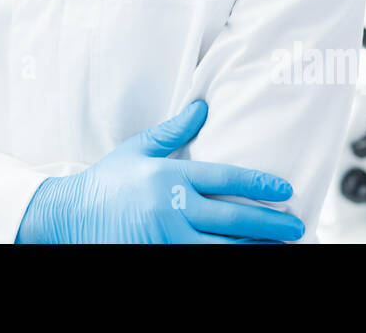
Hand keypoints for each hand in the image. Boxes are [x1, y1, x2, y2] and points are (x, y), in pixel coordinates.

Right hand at [15, 100, 303, 243]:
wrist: (69, 216)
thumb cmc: (107, 181)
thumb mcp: (138, 149)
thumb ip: (173, 131)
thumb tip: (202, 106)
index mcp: (168, 176)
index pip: (224, 178)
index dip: (258, 184)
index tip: (284, 190)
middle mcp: (170, 207)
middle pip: (231, 218)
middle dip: (268, 224)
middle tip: (296, 226)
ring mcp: (165, 237)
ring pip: (221, 247)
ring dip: (253, 247)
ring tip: (280, 248)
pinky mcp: (158, 254)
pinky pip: (199, 260)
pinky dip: (224, 257)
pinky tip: (244, 257)